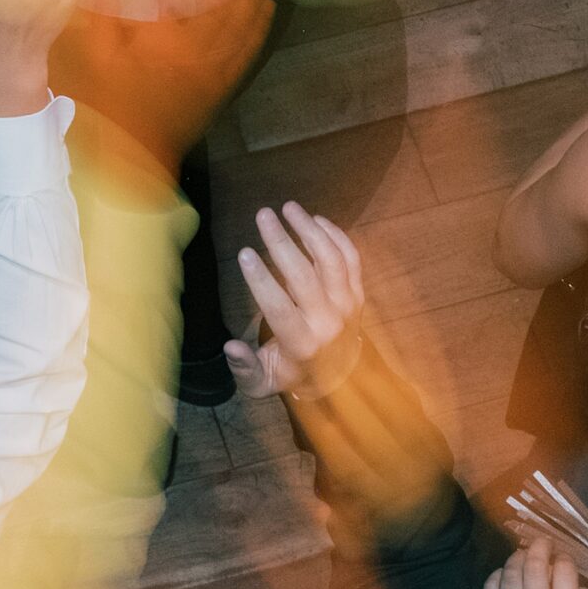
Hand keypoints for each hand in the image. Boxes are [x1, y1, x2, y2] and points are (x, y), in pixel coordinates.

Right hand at [228, 203, 365, 398]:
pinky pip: (351, 258)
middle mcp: (328, 323)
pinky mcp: (358, 292)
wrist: (342, 375)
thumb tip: (229, 346)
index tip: (244, 252)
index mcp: (302, 344)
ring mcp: (347, 306)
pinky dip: (335, 234)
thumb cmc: (293, 372)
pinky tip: (315, 219)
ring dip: (310, 230)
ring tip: (288, 207)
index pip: (279, 308)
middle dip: (281, 242)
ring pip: (332, 260)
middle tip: (262, 214)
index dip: (261, 280)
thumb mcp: (264, 381)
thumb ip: (245, 368)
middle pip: (304, 276)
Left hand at [481, 539, 583, 588]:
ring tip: (523, 555)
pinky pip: (490, 586)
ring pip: (511, 571)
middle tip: (541, 544)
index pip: (565, 572)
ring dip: (517, 557)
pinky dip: (498, 574)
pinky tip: (506, 575)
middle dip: (539, 547)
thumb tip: (562, 568)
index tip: (560, 555)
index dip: (563, 556)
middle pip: (534, 565)